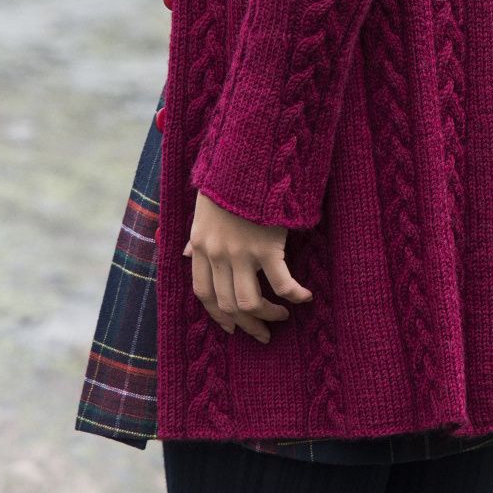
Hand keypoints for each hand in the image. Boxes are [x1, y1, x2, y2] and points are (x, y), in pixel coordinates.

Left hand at [182, 191, 313, 341]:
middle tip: (263, 332)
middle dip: (246, 324)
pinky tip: (305, 297)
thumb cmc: (228, 184)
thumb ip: (198, 239)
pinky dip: (294, 295)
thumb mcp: (204, 212)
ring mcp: (241, 253)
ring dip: (268, 315)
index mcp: (202, 246)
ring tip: (282, 315)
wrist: (248, 160)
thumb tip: (187, 257)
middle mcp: (218, 254)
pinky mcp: (267, 247)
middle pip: (227, 304)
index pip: (204, 293)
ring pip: (250, 302)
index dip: (218, 315)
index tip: (232, 326)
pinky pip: (282, 284)